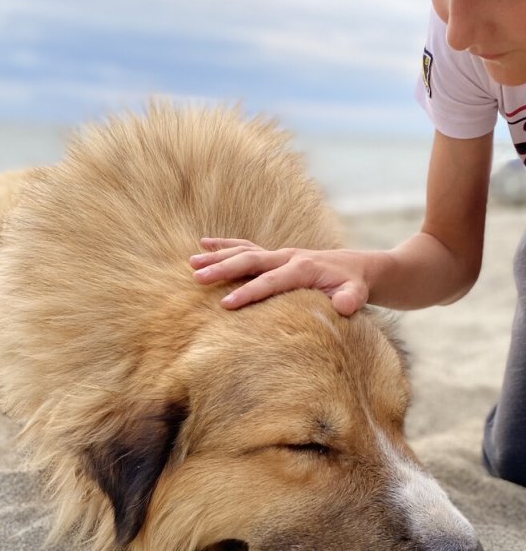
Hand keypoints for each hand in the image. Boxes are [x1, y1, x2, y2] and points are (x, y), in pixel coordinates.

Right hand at [189, 237, 369, 315]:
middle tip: (197, 278)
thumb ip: (350, 299)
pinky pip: (247, 247)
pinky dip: (225, 244)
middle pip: (250, 261)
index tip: (225, 305)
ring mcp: (280, 254)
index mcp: (303, 269)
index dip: (248, 293)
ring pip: (244, 252)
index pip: (270, 282)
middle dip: (223, 269)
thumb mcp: (359, 294)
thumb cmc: (355, 286)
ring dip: (218, 257)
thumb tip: (342, 305)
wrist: (359, 268)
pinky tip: (204, 244)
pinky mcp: (276, 255)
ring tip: (191, 263)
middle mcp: (288, 257)